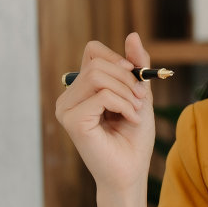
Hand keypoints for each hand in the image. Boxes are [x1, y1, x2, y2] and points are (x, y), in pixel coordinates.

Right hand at [54, 33, 155, 196]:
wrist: (131, 171)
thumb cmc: (134, 138)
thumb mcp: (140, 94)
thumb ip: (136, 66)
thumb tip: (132, 35)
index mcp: (81, 89)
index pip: (93, 51)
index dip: (118, 59)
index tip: (136, 78)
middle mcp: (68, 97)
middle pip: (97, 62)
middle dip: (128, 78)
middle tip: (141, 101)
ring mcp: (66, 109)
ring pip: (98, 76)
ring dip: (127, 92)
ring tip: (136, 111)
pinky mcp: (72, 121)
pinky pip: (102, 95)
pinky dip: (124, 105)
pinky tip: (131, 120)